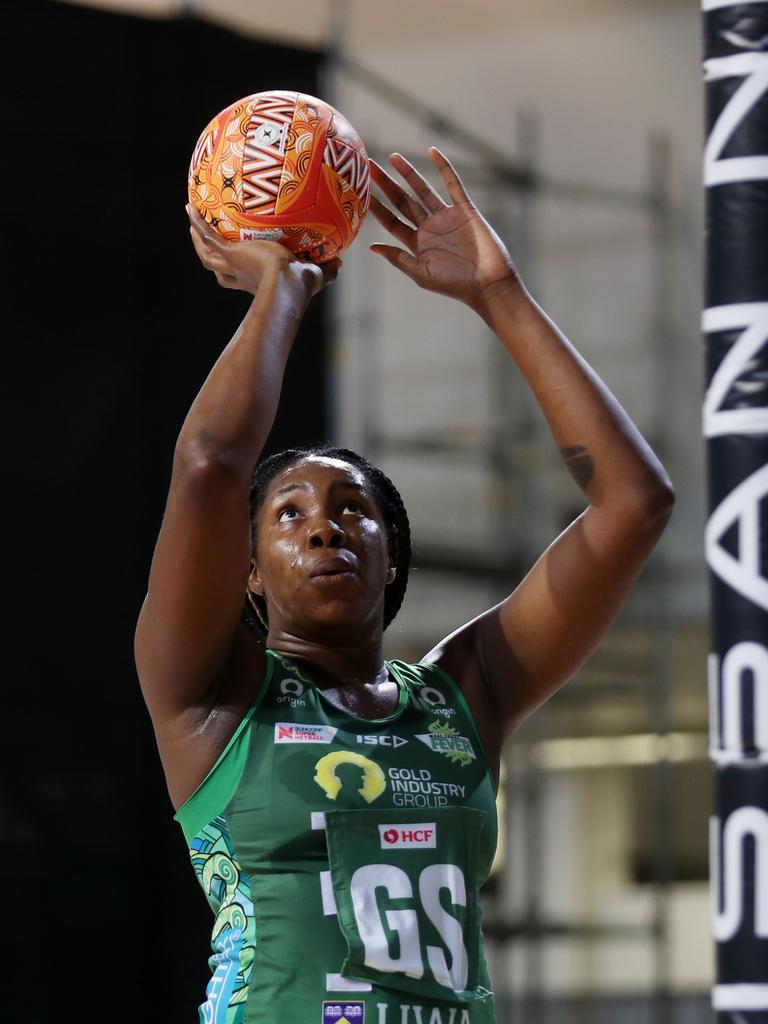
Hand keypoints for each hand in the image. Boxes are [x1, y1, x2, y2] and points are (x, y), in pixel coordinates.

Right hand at [186, 203, 340, 296]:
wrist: (287, 286)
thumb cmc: (302, 286)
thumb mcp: (317, 273)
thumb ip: (328, 268)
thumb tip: (342, 262)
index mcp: (257, 281)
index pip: (242, 280)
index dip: (237, 275)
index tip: (239, 266)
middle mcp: (241, 275)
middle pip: (218, 270)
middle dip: (212, 259)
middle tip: (206, 245)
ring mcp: (233, 264)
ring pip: (207, 254)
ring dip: (198, 240)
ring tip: (191, 224)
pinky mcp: (230, 253)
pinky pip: (208, 235)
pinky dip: (197, 222)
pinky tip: (189, 207)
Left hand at [369, 148, 517, 311]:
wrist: (488, 284)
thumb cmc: (455, 285)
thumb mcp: (421, 273)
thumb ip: (398, 258)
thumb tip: (372, 247)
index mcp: (417, 244)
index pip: (392, 221)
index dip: (377, 207)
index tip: (360, 192)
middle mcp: (429, 228)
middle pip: (402, 201)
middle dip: (386, 184)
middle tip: (368, 167)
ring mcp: (446, 217)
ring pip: (423, 189)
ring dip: (408, 173)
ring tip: (392, 157)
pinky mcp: (465, 209)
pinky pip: (453, 184)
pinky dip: (444, 167)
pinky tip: (432, 152)